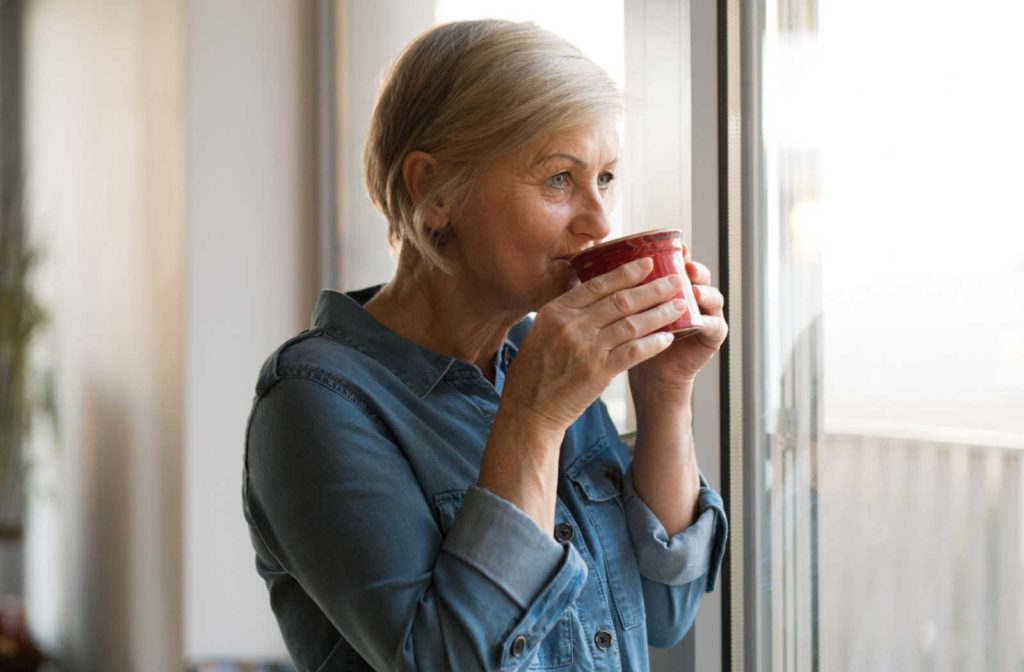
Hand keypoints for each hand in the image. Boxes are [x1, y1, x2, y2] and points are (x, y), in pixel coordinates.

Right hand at [501, 257, 685, 431]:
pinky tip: (668, 337)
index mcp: (555, 311)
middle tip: (675, 281)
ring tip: (679, 306)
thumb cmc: (535, 372)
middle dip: (652, 289)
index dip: (627, 273)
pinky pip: (633, 352)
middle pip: (620, 301)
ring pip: (631, 324)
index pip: (598, 285)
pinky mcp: (598, 372)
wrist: (529, 409)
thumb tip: (595, 293)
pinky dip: (653, 343)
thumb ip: (567, 312)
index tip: (648, 264)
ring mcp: (585, 348)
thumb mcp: (541, 331)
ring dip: (660, 314)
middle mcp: (570, 325)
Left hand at [628, 245, 727, 394]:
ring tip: (694, 291)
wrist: (649, 374)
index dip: (676, 253)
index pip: (678, 262)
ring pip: (712, 296)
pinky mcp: (711, 336)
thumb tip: (590, 262)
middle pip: (698, 275)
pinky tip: (697, 320)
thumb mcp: (628, 311)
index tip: (672, 247)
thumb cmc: (635, 339)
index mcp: (672, 285)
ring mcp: (705, 314)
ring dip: (704, 292)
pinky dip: (706, 321)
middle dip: (693, 268)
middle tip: (686, 265)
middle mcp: (691, 295)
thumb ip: (622, 289)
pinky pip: (714, 325)